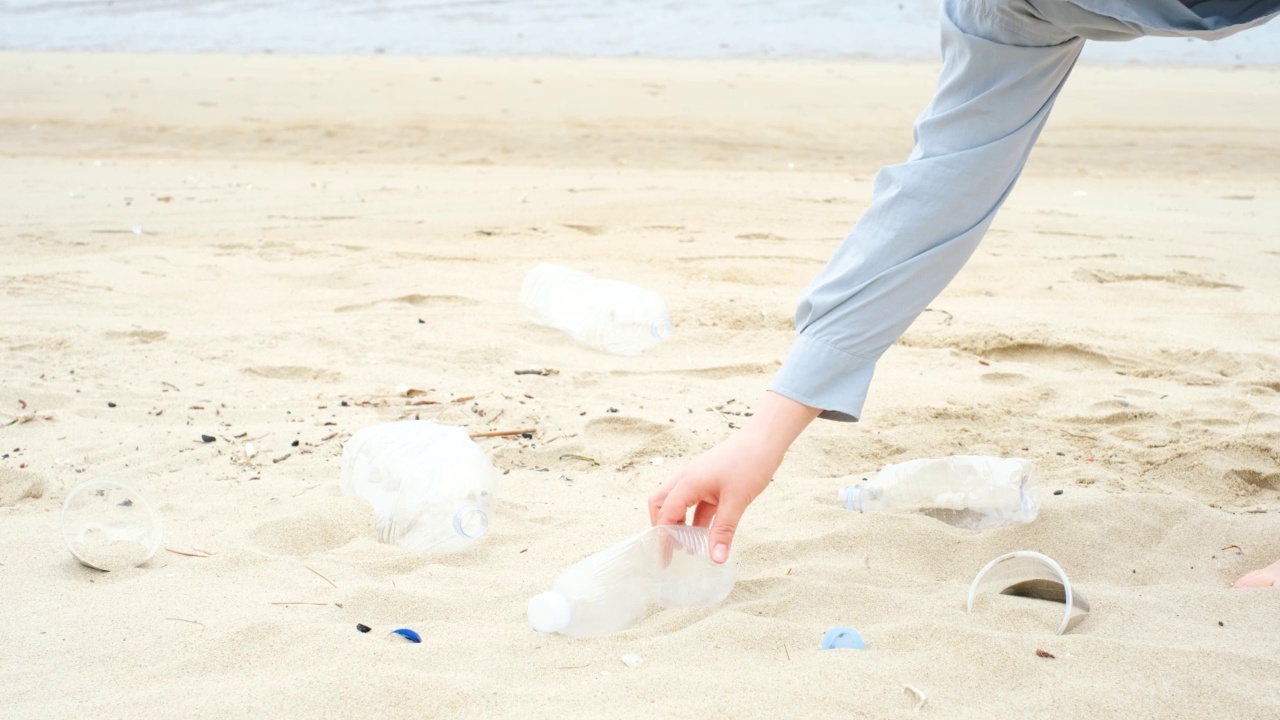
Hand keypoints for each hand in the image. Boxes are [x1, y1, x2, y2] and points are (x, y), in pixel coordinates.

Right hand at [649, 391, 819, 563]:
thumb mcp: (736, 501)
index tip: (666, 559)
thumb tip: (716, 559)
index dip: (663, 537)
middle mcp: (687, 479)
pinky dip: (696, 518)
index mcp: (688, 482)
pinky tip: (706, 534)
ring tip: (690, 547)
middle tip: (671, 550)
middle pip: (661, 504)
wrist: (766, 439)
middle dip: (662, 527)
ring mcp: (698, 478)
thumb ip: (723, 531)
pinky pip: (696, 502)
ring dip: (680, 524)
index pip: (666, 514)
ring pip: (678, 503)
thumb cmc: (750, 464)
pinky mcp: (710, 480)